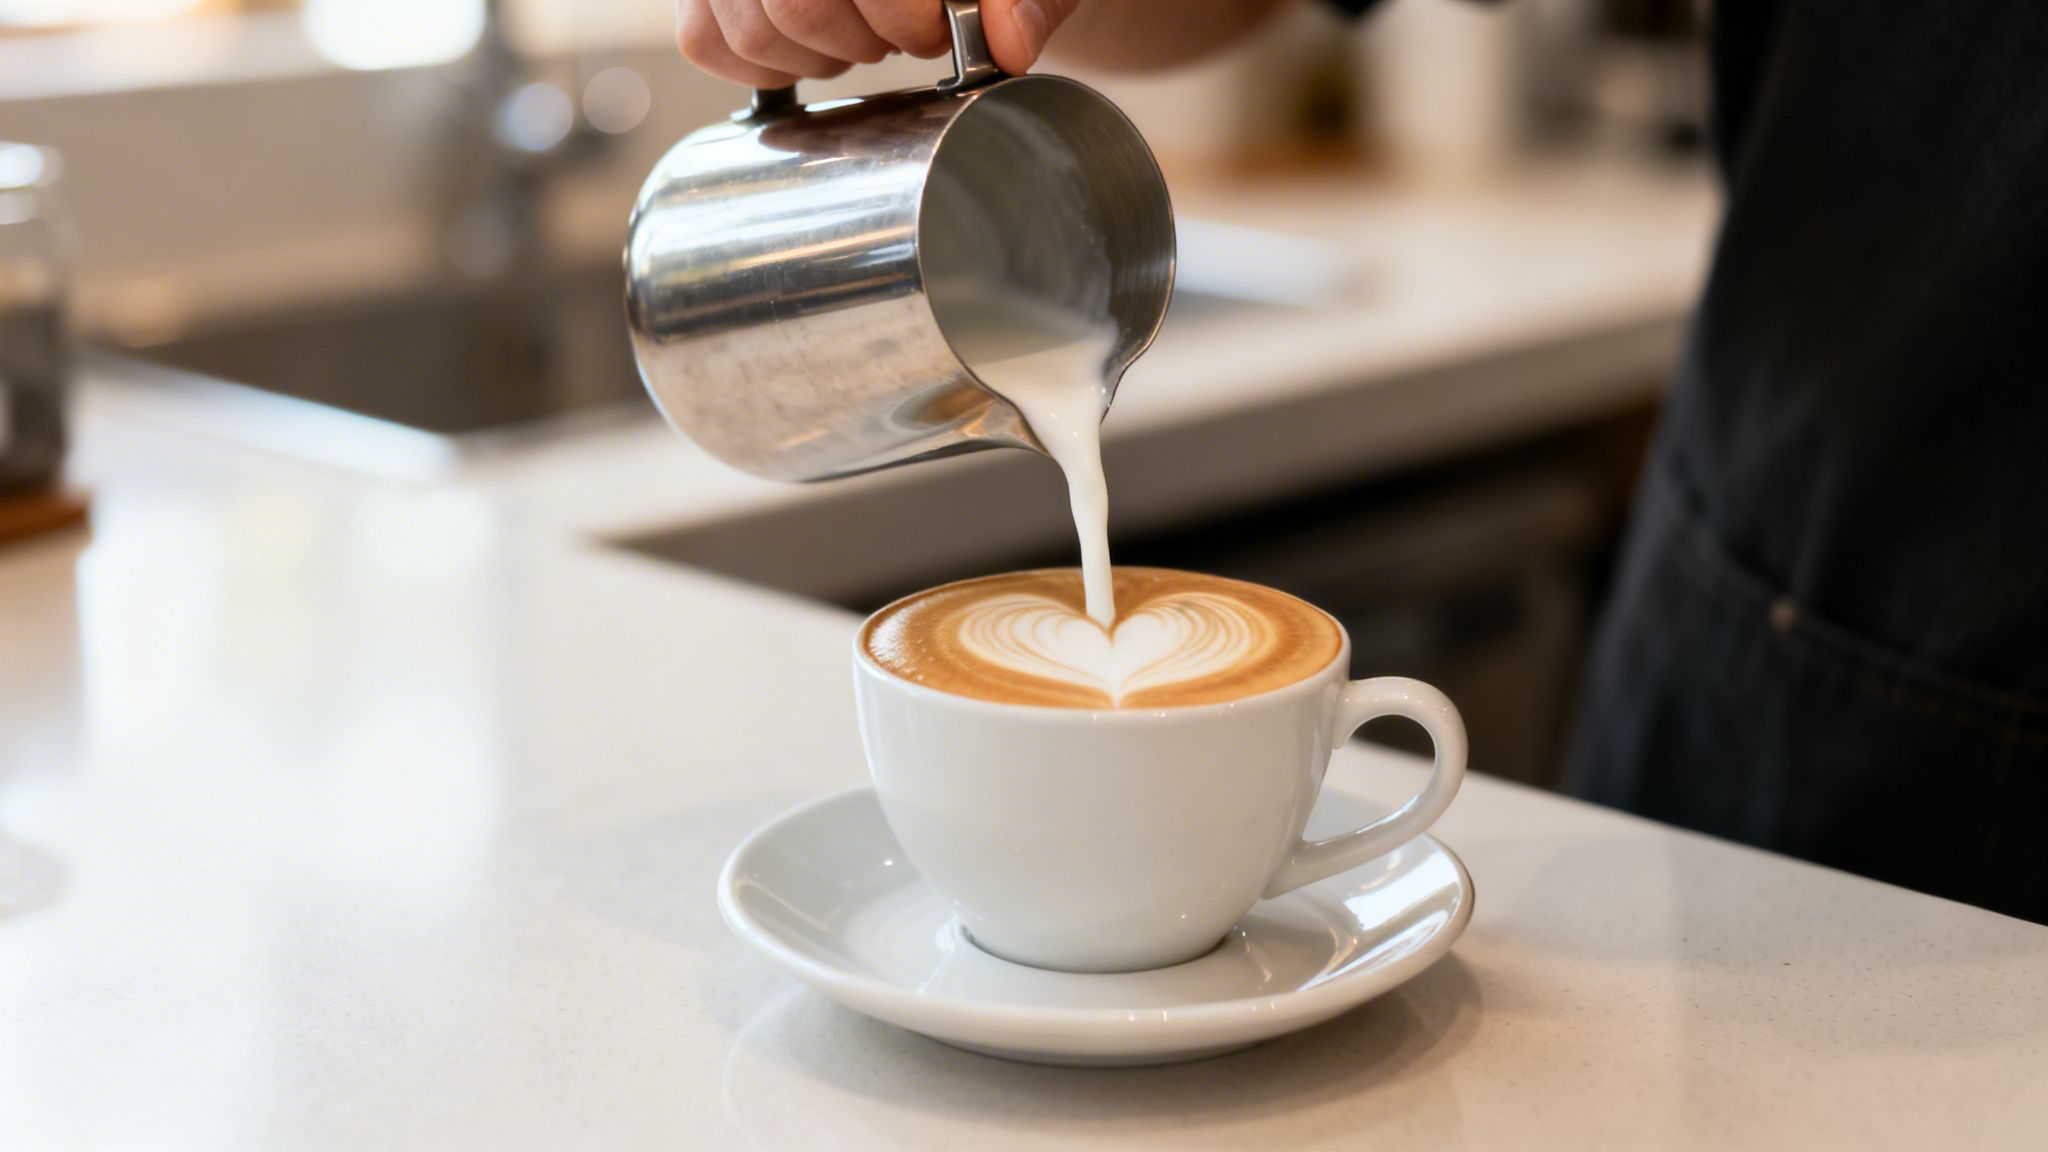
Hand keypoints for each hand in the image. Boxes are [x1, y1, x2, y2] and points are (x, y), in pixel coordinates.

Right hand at [677, 0, 1079, 88]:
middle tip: (906, 36)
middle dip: (865, 41)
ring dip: (822, 57)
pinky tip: (815, 48)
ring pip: (752, 28)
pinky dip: (763, 65)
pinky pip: (705, 40)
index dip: (904, 17)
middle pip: (797, 5)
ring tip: (864, 36)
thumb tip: (1009, 45)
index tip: (938, 30)